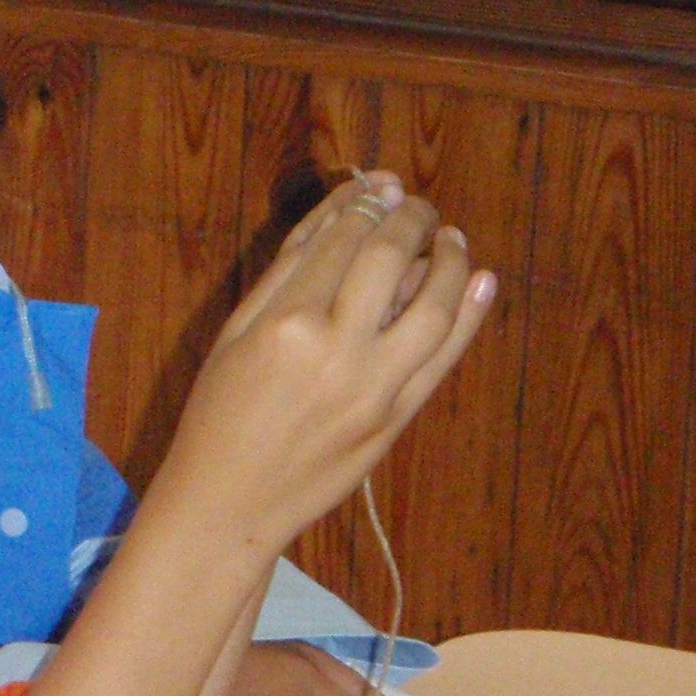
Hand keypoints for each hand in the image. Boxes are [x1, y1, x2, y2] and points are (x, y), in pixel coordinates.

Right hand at [159, 173, 494, 550]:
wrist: (228, 505)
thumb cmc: (217, 415)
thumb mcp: (235, 334)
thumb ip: (289, 270)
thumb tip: (345, 209)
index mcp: (285, 323)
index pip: (342, 239)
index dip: (368, 205)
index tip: (382, 190)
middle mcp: (335, 349)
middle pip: (390, 259)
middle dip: (411, 220)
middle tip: (418, 208)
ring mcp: (373, 387)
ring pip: (433, 304)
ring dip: (449, 260)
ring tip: (448, 239)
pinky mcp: (395, 418)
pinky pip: (444, 355)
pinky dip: (469, 312)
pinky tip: (478, 280)